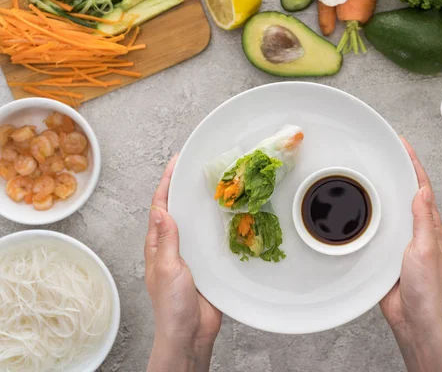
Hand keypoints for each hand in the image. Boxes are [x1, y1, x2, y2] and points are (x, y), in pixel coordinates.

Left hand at [145, 155, 221, 371]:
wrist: (190, 332)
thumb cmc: (171, 305)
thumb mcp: (166, 269)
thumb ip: (166, 240)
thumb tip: (161, 210)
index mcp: (157, 245)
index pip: (160, 207)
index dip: (167, 183)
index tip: (176, 163)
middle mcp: (173, 246)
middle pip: (178, 210)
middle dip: (185, 188)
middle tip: (198, 168)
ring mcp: (190, 254)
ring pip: (196, 223)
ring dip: (202, 205)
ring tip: (216, 186)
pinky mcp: (207, 263)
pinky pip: (211, 239)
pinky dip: (217, 225)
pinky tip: (230, 217)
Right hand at [380, 137, 441, 341]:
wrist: (410, 315)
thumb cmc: (424, 287)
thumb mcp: (424, 249)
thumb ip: (423, 221)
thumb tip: (422, 191)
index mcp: (430, 226)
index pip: (422, 187)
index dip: (413, 165)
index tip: (403, 145)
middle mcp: (416, 229)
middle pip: (406, 192)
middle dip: (398, 170)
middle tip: (384, 151)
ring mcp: (401, 239)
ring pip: (391, 207)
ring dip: (383, 189)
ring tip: (371, 171)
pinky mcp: (386, 250)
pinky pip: (379, 225)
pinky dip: (371, 211)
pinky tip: (360, 207)